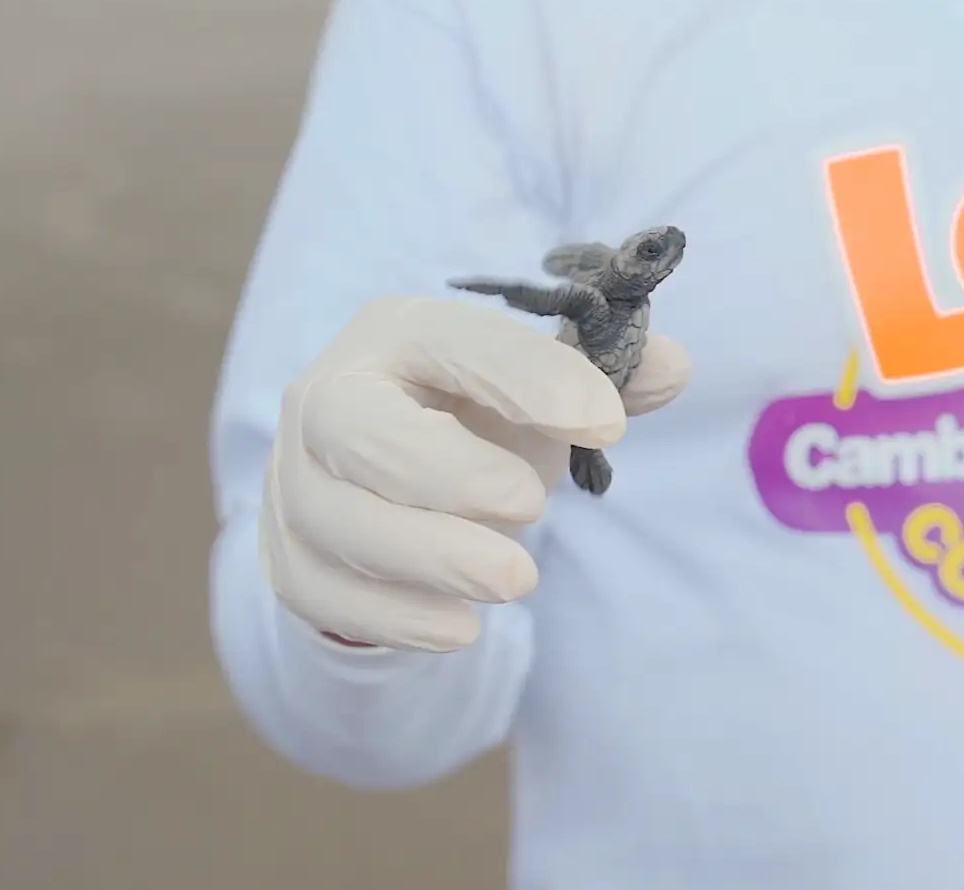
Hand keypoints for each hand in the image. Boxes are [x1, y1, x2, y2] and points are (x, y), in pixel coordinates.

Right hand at [258, 295, 688, 651]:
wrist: (385, 487)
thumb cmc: (473, 423)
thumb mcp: (538, 391)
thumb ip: (607, 376)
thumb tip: (674, 366)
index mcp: (397, 334)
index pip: (452, 340)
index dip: (529, 378)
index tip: (606, 423)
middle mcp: (327, 397)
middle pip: (358, 431)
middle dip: (449, 475)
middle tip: (536, 510)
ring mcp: (294, 483)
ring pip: (336, 523)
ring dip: (430, 558)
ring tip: (516, 578)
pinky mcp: (289, 560)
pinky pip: (325, 596)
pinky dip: (395, 618)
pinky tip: (461, 629)